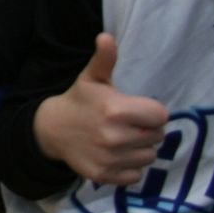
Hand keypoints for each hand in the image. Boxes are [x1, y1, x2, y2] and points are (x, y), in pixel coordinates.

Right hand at [33, 34, 168, 185]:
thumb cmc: (80, 100)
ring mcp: (109, 158)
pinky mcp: (104, 175)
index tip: (136, 110)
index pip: (161, 116)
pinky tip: (115, 154)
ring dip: (140, 149)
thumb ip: (105, 59)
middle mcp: (114, 137)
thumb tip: (106, 36)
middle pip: (158, 137)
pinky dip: (129, 167)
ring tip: (122, 139)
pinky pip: (136, 175)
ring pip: (149, 157)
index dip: (150, 112)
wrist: (52, 129)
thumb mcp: (92, 77)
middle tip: (127, 124)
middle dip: (146, 129)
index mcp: (115, 110)